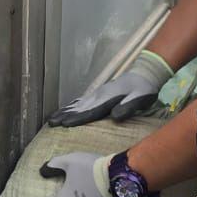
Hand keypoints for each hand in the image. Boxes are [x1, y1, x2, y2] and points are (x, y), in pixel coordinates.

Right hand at [49, 48, 171, 126]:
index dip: (77, 118)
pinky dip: (72, 105)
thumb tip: (114, 116)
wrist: (145, 73)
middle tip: (50, 123)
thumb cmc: (144, 89)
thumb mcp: (140, 98)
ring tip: (52, 118)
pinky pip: (82, 100)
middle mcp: (100, 94)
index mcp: (108, 98)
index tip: (64, 124)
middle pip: (80, 107)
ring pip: (78, 103)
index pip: (90, 110)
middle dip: (65, 115)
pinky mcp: (99, 92)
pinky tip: (66, 109)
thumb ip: (128, 107)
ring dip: (65, 110)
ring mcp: (98, 92)